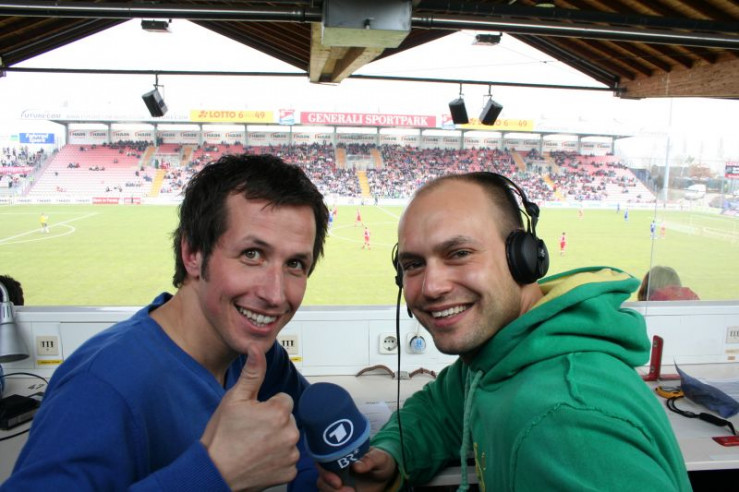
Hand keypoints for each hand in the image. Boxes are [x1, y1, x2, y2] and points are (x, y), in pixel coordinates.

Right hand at [201, 344, 299, 490]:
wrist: (214, 472)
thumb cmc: (222, 436)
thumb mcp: (234, 399)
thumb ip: (253, 372)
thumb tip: (257, 348)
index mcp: (279, 412)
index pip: (283, 400)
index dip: (267, 406)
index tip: (253, 416)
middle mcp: (290, 433)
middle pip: (286, 419)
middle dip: (273, 423)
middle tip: (251, 432)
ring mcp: (290, 455)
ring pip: (287, 439)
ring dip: (276, 441)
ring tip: (253, 446)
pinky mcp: (288, 472)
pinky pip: (287, 459)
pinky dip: (276, 460)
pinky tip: (259, 459)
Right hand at [317, 447, 396, 491]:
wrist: (384, 475)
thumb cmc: (381, 461)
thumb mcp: (380, 458)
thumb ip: (371, 460)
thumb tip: (356, 466)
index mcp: (340, 455)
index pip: (323, 461)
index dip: (326, 472)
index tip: (338, 483)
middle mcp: (334, 468)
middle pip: (321, 479)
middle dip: (330, 488)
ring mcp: (336, 482)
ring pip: (324, 489)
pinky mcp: (339, 491)